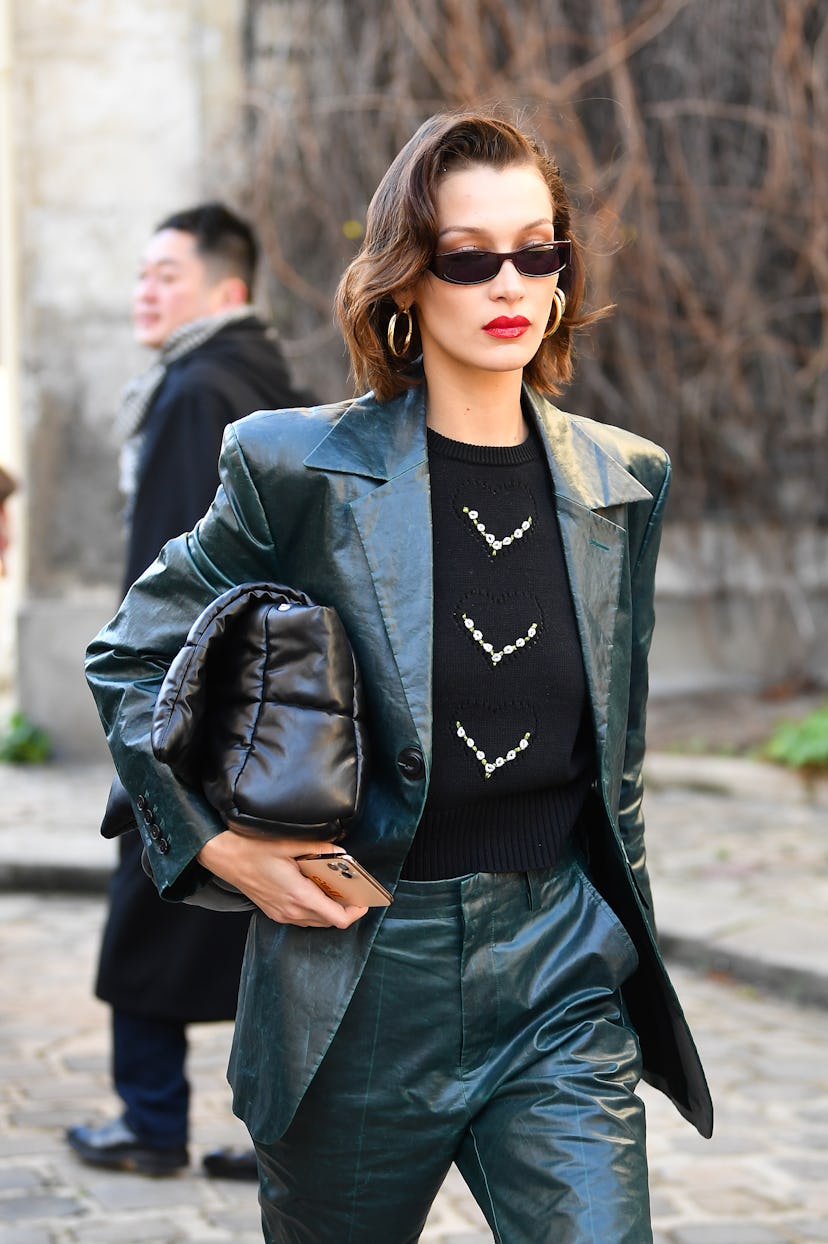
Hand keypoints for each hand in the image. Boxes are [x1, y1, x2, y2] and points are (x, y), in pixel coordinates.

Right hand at [197, 832, 367, 928]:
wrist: (224, 857)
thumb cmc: (253, 849)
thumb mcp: (289, 843)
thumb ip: (319, 848)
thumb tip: (341, 852)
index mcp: (299, 895)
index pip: (337, 918)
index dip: (356, 912)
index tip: (363, 899)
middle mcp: (291, 911)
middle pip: (330, 921)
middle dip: (345, 907)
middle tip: (352, 887)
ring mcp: (282, 915)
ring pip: (316, 921)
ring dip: (329, 908)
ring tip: (335, 886)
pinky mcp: (275, 913)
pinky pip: (303, 918)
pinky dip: (315, 908)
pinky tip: (314, 888)